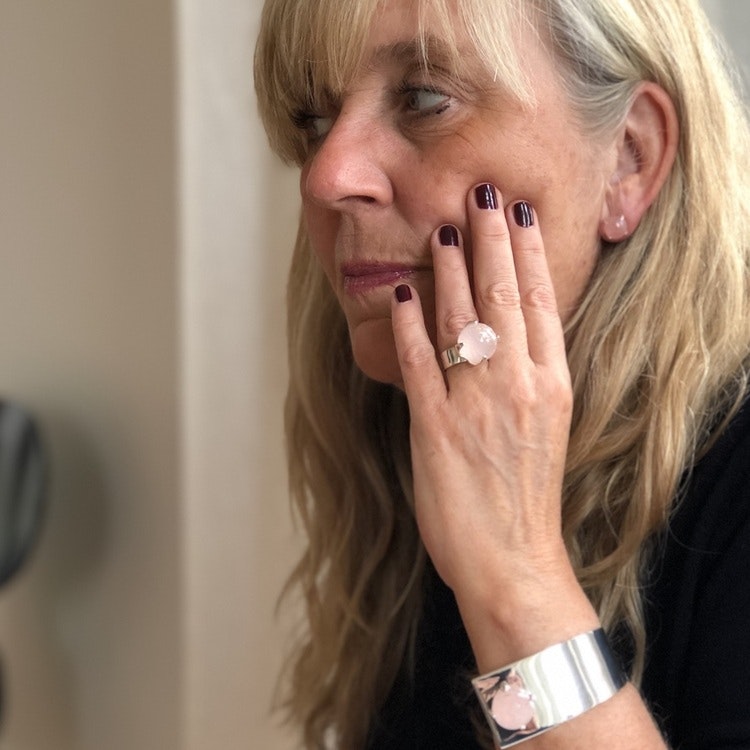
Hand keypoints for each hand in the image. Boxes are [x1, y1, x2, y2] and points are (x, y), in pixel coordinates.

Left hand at [391, 183, 573, 614]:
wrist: (514, 559)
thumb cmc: (526, 498)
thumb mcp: (545, 429)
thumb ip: (529, 379)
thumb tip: (506, 336)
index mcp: (550, 384)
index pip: (540, 303)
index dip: (528, 254)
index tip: (518, 214)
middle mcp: (517, 385)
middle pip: (503, 297)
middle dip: (491, 239)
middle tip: (481, 192)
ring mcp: (475, 404)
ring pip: (463, 319)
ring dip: (452, 268)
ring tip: (445, 227)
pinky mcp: (436, 427)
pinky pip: (419, 363)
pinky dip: (408, 325)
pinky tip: (402, 292)